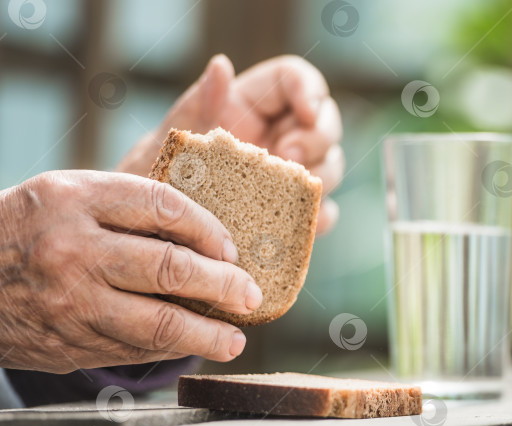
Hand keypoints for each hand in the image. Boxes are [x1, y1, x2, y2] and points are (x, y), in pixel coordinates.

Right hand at [0, 170, 260, 372]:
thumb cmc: (29, 229)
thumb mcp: (68, 197)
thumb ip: (128, 208)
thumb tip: (208, 235)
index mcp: (76, 198)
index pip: (165, 207)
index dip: (210, 229)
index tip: (232, 248)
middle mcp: (74, 248)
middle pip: (171, 267)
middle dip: (224, 284)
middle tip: (250, 294)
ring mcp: (72, 300)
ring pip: (160, 322)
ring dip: (209, 333)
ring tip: (236, 339)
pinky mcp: (71, 342)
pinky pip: (136, 349)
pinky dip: (175, 349)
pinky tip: (200, 345)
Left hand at [118, 54, 343, 233]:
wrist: (144, 235)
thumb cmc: (149, 182)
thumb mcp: (166, 143)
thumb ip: (195, 106)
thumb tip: (220, 66)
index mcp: (247, 107)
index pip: (295, 79)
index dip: (309, 90)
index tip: (307, 112)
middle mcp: (272, 136)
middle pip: (324, 122)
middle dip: (318, 138)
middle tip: (290, 158)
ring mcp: (284, 176)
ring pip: (329, 165)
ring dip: (323, 177)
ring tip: (291, 194)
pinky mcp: (288, 212)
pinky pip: (320, 212)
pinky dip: (319, 217)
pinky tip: (303, 225)